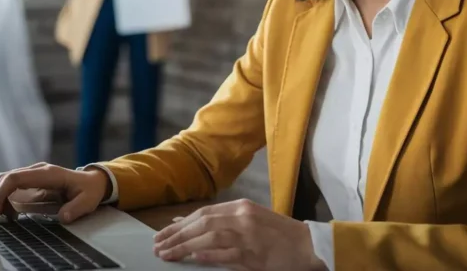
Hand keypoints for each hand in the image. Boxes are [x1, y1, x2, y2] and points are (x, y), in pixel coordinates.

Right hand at [0, 162, 109, 223]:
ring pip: (8, 181)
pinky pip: (13, 186)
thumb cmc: (89, 191)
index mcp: (48, 173)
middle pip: (7, 178)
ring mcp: (35, 173)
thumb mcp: (88, 201)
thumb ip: (76, 208)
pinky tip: (8, 214)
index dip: (1, 193)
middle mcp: (38, 170)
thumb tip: (63, 217)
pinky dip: (6, 198)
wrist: (93, 182)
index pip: (16, 178)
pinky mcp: (33, 180)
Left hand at [152, 199, 325, 270]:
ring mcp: (248, 237)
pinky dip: (206, 256)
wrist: (308, 245)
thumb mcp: (252, 219)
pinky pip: (225, 255)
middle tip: (158, 245)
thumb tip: (189, 223)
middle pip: (202, 224)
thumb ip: (225, 220)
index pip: (204, 213)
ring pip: (208, 238)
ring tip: (167, 255)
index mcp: (242, 207)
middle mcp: (242, 218)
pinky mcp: (253, 256)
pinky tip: (191, 259)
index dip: (182, 223)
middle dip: (177, 235)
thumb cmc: (279, 235)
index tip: (164, 233)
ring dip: (184, 247)